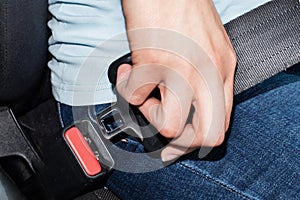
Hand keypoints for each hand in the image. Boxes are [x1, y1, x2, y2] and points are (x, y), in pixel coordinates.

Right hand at [118, 0, 236, 160]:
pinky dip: (129, 91)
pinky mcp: (153, 63)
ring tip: (146, 94)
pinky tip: (130, 73)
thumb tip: (188, 102)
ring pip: (169, 126)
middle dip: (180, 143)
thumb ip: (205, 75)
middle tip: (163, 133)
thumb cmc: (184, 5)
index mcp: (223, 69)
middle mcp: (207, 74)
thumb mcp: (210, 44)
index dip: (199, 140)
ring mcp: (181, 70)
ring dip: (151, 116)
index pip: (222, 122)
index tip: (180, 143)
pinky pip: (136, 98)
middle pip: (206, 135)